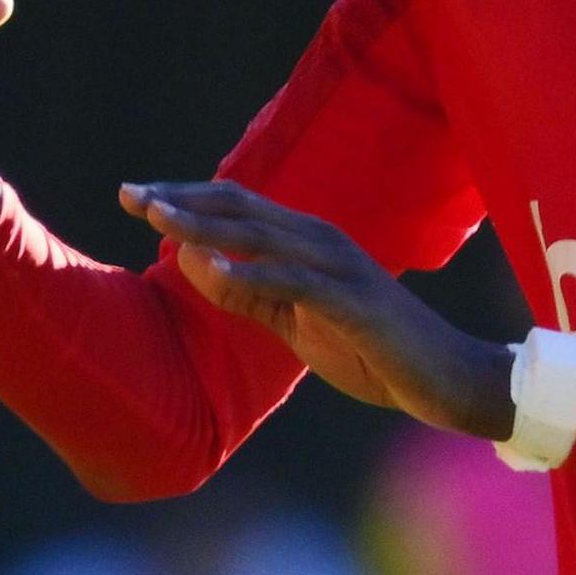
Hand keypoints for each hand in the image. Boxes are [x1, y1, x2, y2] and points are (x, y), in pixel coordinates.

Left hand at [121, 180, 514, 440]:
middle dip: (181, 199)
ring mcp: (337, 267)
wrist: (446, 380)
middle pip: (239, 206)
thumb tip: (188, 262)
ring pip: (260, 234)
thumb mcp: (293, 322)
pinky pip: (293, 281)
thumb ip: (245, 292)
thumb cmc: (369, 349)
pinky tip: (210, 266)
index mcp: (304, 241)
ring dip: (205, 224)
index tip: (134, 195)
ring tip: (157, 217)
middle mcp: (318, 240)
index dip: (183, 197)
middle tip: (129, 194)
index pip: (233, 205)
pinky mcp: (352, 301)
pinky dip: (250, 271)